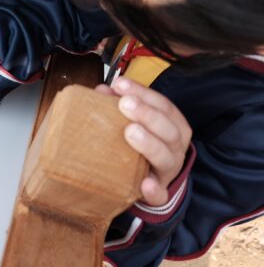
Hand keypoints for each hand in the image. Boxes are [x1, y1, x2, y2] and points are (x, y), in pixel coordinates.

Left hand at [96, 76, 192, 205]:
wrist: (149, 180)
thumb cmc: (139, 142)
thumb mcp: (133, 120)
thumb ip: (118, 104)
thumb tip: (102, 90)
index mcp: (172, 125)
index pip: (164, 105)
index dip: (143, 93)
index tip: (119, 84)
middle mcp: (175, 147)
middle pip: (169, 130)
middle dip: (148, 114)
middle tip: (125, 104)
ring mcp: (168, 171)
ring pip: (166, 158)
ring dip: (149, 144)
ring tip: (130, 132)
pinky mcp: (158, 193)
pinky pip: (159, 195)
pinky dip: (154, 191)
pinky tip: (145, 185)